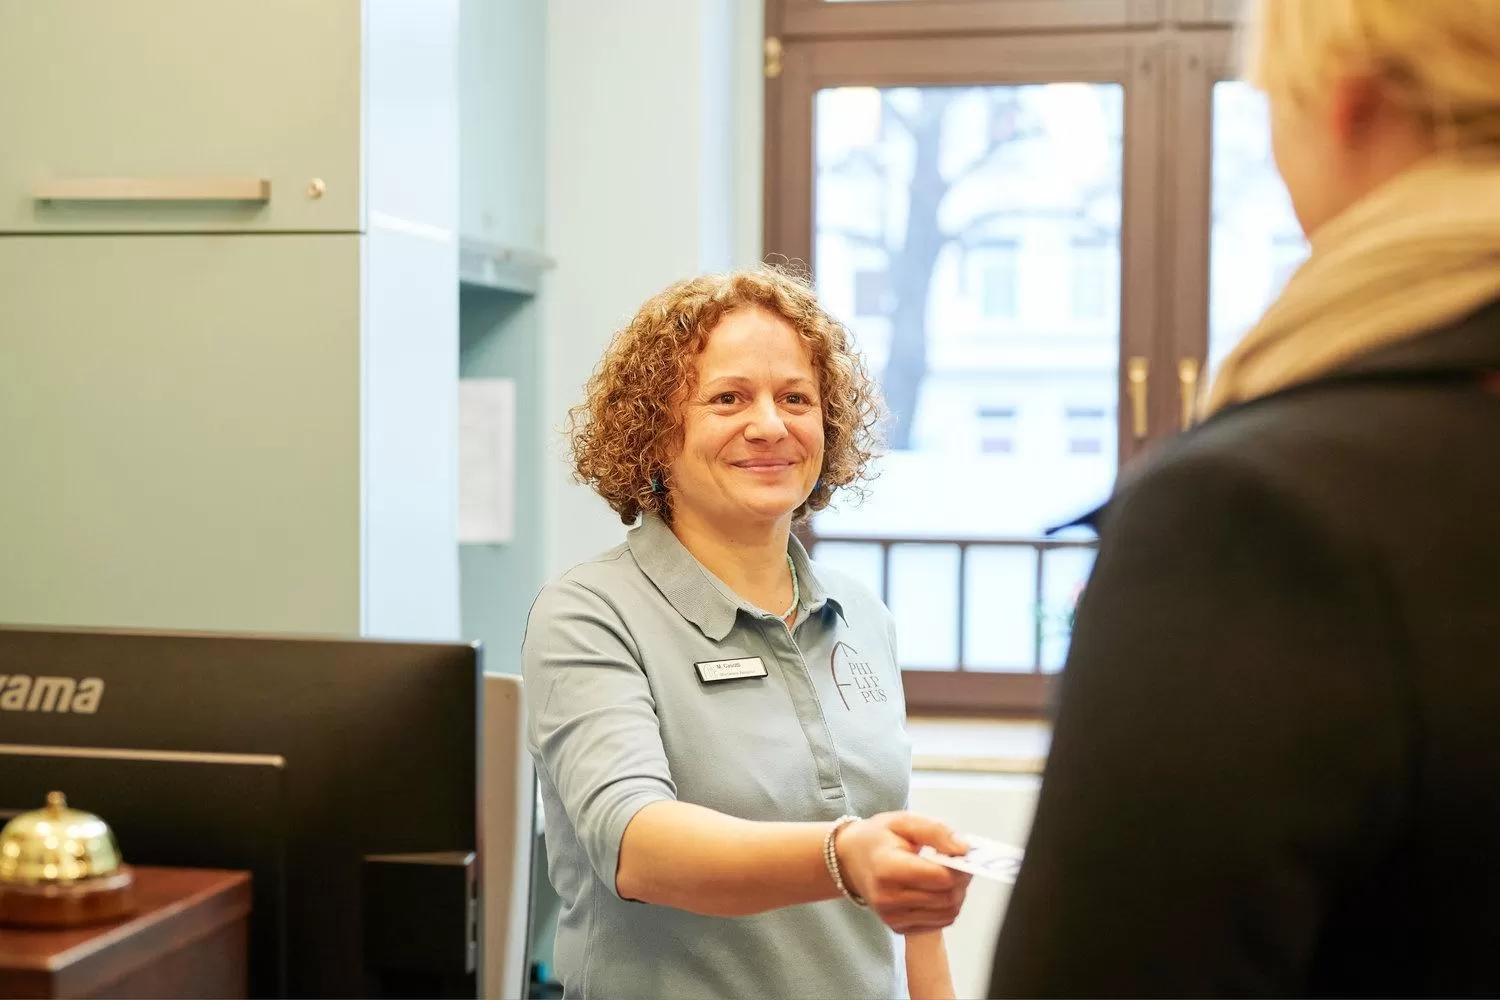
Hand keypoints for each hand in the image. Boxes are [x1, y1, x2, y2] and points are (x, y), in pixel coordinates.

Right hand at [834, 812, 970, 933]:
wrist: (849, 860)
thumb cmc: (877, 837)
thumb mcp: (904, 821)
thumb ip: (935, 831)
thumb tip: (964, 849)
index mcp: (888, 868)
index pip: (940, 877)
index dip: (959, 866)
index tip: (961, 853)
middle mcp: (888, 899)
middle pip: (947, 897)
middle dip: (961, 880)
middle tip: (959, 862)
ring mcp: (892, 917)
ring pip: (947, 913)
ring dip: (957, 893)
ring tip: (948, 874)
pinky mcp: (898, 928)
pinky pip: (939, 923)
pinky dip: (947, 906)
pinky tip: (938, 889)